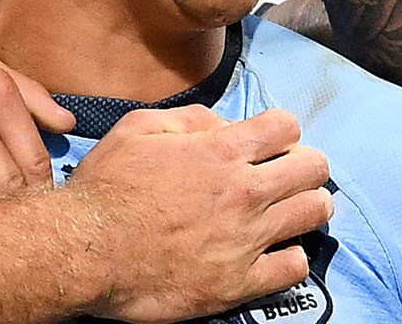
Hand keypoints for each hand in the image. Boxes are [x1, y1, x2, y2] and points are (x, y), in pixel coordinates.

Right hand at [71, 105, 331, 321]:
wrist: (87, 251)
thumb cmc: (106, 188)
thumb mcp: (136, 128)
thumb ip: (188, 118)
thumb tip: (223, 125)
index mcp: (220, 151)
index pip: (287, 126)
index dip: (281, 130)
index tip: (270, 142)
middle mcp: (244, 192)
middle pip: (314, 167)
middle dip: (306, 164)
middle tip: (288, 173)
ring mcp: (246, 239)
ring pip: (314, 213)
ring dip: (309, 205)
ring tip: (292, 209)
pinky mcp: (240, 282)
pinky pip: (294, 268)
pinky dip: (290, 257)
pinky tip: (274, 251)